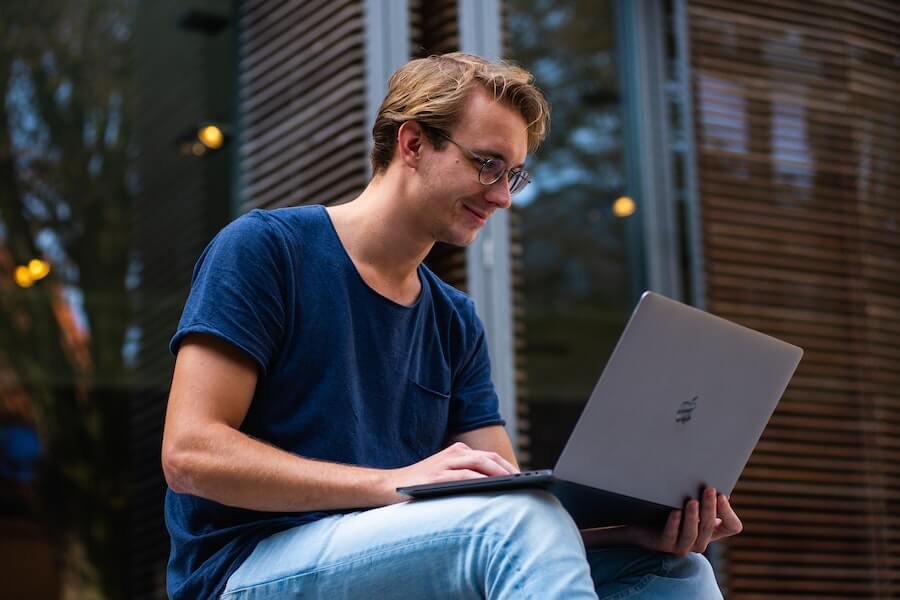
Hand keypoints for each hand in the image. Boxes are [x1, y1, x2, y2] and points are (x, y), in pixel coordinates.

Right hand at [386, 442, 518, 502]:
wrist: (389, 485)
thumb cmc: (421, 484)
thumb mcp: (446, 474)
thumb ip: (466, 474)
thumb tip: (495, 486)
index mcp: (457, 451)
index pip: (489, 457)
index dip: (507, 466)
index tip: (522, 478)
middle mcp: (453, 453)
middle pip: (488, 458)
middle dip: (508, 469)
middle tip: (524, 481)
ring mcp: (445, 463)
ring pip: (479, 463)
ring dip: (499, 472)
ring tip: (513, 483)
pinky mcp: (437, 476)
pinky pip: (464, 475)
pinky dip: (480, 479)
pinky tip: (491, 485)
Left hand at [623, 487, 742, 556]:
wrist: (640, 525)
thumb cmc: (668, 510)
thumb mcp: (689, 503)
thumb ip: (703, 498)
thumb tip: (719, 487)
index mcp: (711, 530)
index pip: (732, 526)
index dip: (728, 512)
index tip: (722, 495)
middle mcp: (700, 541)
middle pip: (709, 527)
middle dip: (709, 507)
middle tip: (708, 489)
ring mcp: (682, 546)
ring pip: (692, 534)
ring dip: (692, 517)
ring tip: (692, 501)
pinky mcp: (664, 546)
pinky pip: (671, 537)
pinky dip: (674, 525)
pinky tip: (675, 512)